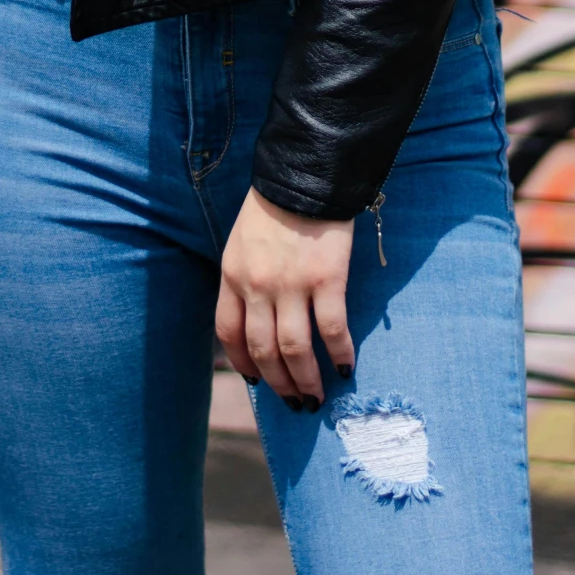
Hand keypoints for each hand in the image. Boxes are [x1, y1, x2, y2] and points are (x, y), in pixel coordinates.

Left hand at [216, 187, 353, 408]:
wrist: (307, 174)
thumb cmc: (276, 204)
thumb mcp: (243, 241)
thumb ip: (246, 277)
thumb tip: (259, 316)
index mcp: (232, 275)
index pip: (229, 333)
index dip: (242, 362)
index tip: (256, 379)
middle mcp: (257, 286)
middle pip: (262, 350)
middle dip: (278, 382)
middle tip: (295, 401)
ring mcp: (292, 285)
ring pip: (294, 349)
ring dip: (306, 379)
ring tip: (317, 397)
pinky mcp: (326, 279)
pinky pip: (332, 329)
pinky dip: (339, 354)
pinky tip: (345, 367)